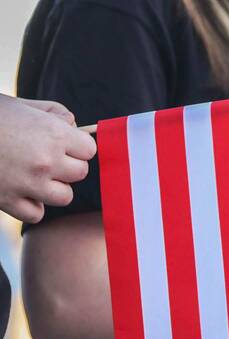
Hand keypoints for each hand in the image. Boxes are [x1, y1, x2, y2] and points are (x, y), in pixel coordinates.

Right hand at [0, 95, 96, 223]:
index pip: (89, 150)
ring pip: (64, 196)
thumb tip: (74, 125)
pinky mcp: (9, 201)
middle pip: (80, 173)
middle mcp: (46, 161)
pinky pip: (36, 214)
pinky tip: (19, 191)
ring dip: (52, 188)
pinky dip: (30, 206)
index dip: (76, 146)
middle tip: (44, 157)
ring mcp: (29, 183)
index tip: (63, 143)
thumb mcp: (19, 104)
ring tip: (32, 175)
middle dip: (66, 166)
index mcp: (52, 133)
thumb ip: (52, 113)